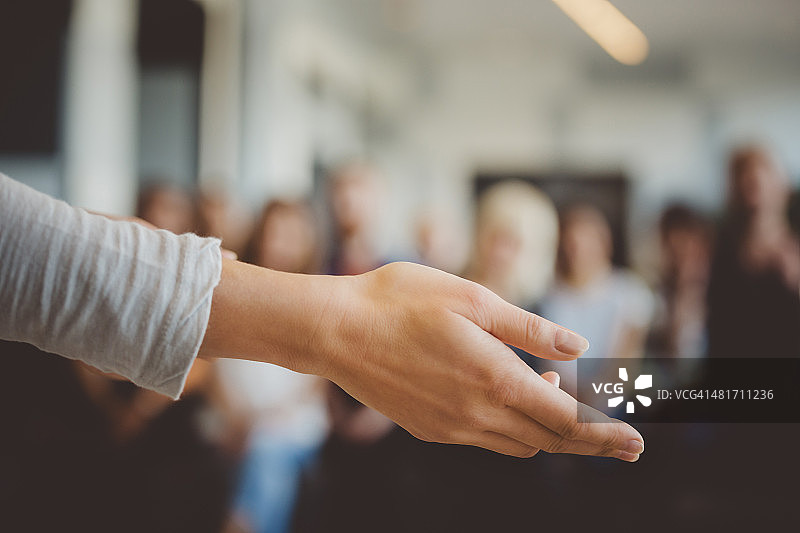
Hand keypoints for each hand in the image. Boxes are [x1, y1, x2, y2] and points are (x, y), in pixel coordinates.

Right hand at [201, 261, 643, 460]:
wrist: (335, 330)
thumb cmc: (400, 301)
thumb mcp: (471, 298)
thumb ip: (529, 328)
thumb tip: (578, 345)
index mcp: (493, 377)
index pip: (566, 419)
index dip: (605, 432)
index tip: (637, 442)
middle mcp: (476, 412)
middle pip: (549, 440)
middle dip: (590, 442)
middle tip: (624, 441)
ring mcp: (450, 426)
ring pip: (518, 443)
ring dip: (547, 429)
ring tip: (556, 395)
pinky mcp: (430, 429)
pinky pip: (486, 438)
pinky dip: (511, 426)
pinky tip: (506, 395)